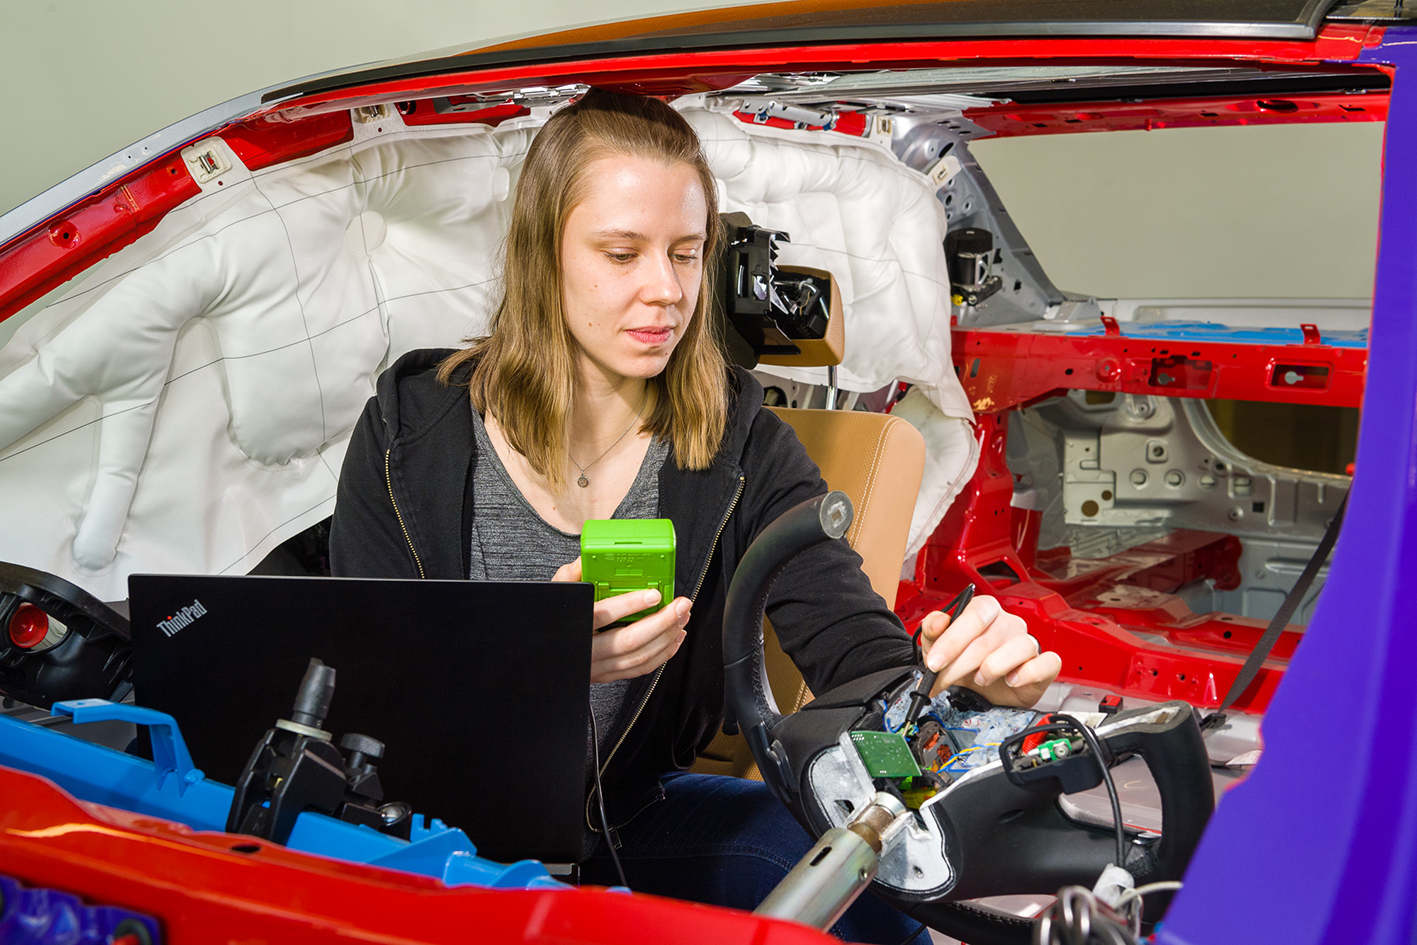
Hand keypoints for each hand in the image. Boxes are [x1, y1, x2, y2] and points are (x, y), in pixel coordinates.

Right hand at [553, 558, 690, 683]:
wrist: (547, 654)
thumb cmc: (555, 618)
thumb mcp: (556, 592)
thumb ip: (571, 575)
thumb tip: (585, 560)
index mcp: (575, 625)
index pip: (602, 615)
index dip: (630, 605)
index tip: (653, 593)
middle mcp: (587, 650)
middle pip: (629, 641)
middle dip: (661, 623)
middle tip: (681, 605)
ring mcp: (599, 667)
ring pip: (639, 657)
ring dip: (667, 637)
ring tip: (682, 616)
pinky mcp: (609, 675)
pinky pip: (640, 668)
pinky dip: (663, 654)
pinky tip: (674, 637)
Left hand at [918, 595, 1060, 707]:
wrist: (981, 692)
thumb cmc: (963, 664)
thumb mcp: (939, 647)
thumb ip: (932, 631)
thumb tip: (938, 620)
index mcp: (984, 611)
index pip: (974, 614)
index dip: (952, 640)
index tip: (936, 662)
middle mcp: (1008, 623)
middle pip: (989, 637)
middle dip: (960, 663)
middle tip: (945, 680)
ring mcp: (1028, 642)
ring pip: (1021, 646)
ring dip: (994, 667)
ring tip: (980, 678)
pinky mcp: (1044, 665)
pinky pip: (1048, 662)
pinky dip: (1030, 672)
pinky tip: (1011, 680)